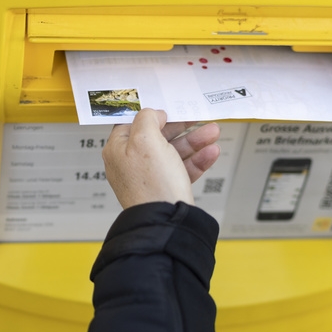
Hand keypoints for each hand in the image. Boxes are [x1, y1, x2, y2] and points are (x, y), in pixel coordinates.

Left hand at [102, 108, 220, 208]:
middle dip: (181, 127)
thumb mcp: (146, 140)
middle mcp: (130, 164)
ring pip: (173, 153)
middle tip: (197, 118)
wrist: (167, 222)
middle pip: (157, 137)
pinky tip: (210, 153)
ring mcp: (148, 178)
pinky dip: (197, 160)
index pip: (132, 124)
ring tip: (213, 133)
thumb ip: (147, 119)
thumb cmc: (152, 184)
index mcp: (118, 150)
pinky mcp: (165, 189)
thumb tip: (153, 114)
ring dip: (194, 141)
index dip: (152, 115)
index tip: (169, 108)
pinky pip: (181, 169)